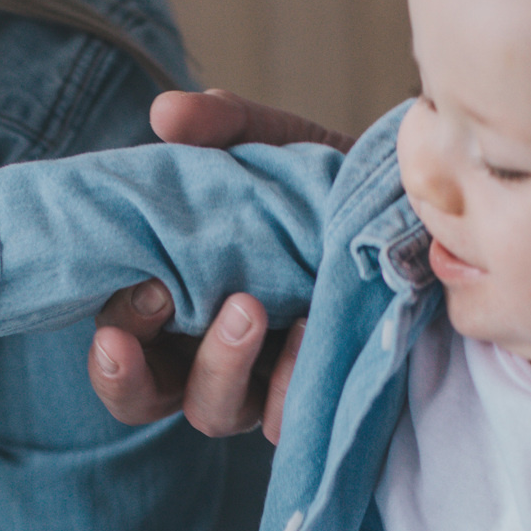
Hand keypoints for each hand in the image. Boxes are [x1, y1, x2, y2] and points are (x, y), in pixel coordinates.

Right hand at [87, 89, 343, 439]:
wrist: (415, 209)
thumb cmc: (323, 187)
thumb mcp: (276, 145)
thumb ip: (224, 127)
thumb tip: (168, 114)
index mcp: (174, 303)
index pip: (119, 342)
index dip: (114, 338)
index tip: (140, 291)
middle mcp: (206, 355)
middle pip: (144, 398)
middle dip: (136, 372)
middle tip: (166, 302)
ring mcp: (259, 384)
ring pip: (214, 411)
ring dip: (221, 364)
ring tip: (250, 307)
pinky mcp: (315, 395)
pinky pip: (286, 416)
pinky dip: (290, 378)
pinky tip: (310, 324)